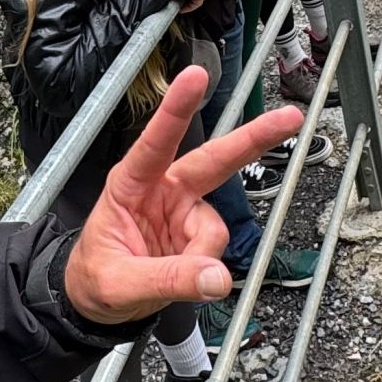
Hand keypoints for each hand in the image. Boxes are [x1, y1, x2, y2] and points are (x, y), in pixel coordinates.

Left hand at [63, 69, 301, 322]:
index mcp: (131, 184)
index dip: (177, 108)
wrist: (98, 304)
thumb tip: (216, 277)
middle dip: (252, 138)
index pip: (155, 141)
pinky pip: (217, 249)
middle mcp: (163, 189)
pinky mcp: (197, 234)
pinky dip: (208, 270)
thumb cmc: (94, 278)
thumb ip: (167, 278)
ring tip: (177, 277)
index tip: (195, 76)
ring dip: (204, 253)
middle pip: (213, 159)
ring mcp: (184, 211)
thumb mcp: (118, 283)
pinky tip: (187, 276)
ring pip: (215, 224)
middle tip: (287, 119)